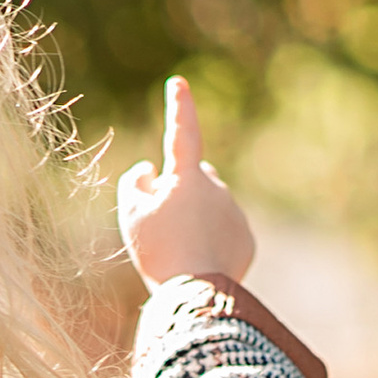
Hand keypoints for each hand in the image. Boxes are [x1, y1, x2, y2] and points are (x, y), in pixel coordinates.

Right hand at [118, 76, 255, 287]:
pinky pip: (225, 233)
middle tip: (162, 226)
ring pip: (211, 207)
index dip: (179, 107)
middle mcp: (217, 188)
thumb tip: (149, 169)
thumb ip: (134, 183)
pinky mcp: (246, 239)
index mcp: (188, 177)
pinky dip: (211, 243)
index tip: (178, 83)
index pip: (183, 133)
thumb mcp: (131, 215)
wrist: (198, 294)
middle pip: (195, 179)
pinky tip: (199, 264)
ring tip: (180, 253)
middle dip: (181, 192)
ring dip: (195, 221)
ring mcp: (234, 213)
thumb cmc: (159, 251)